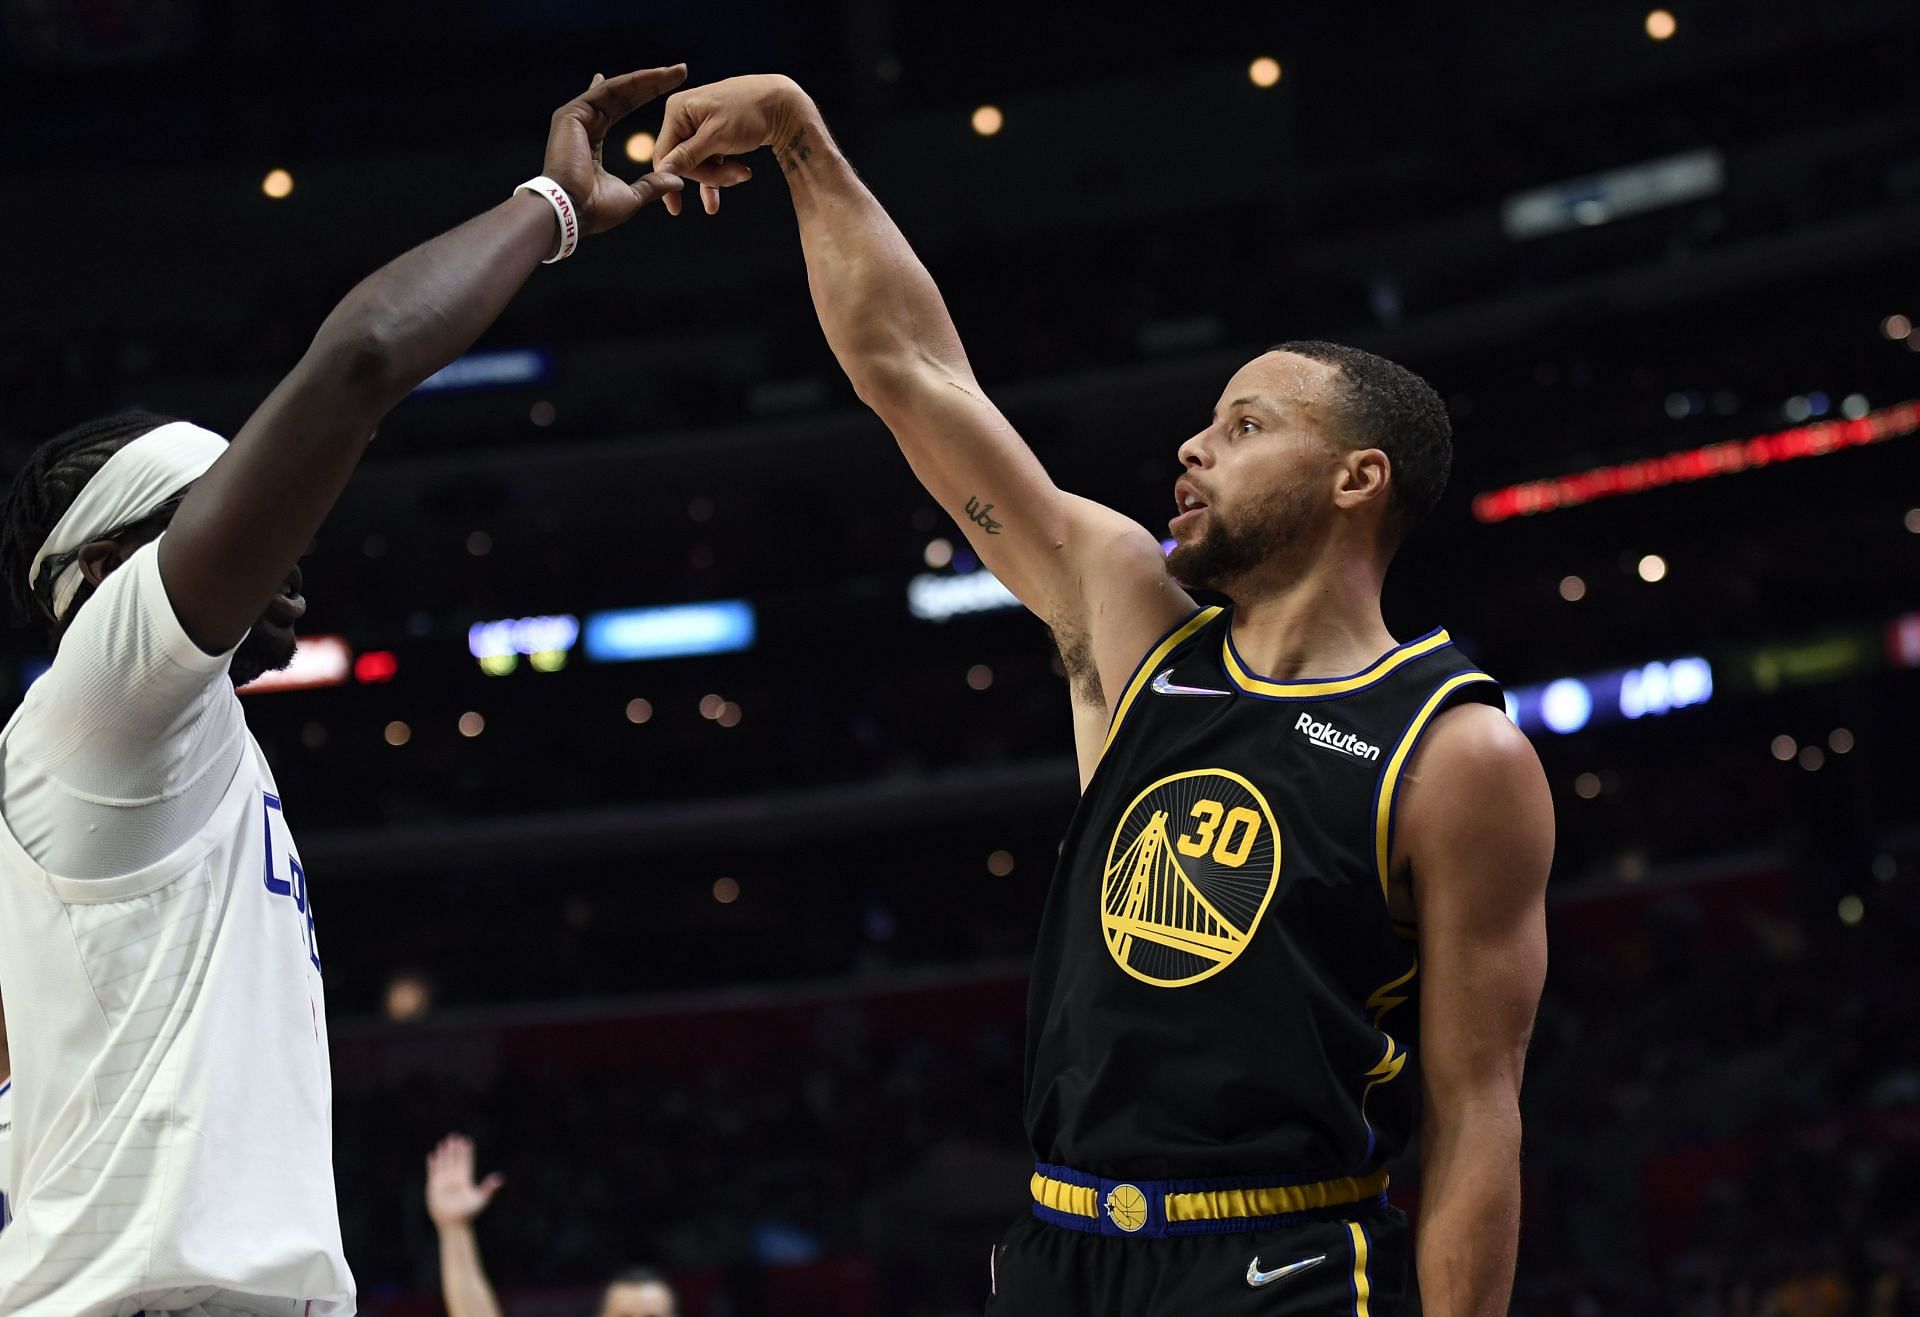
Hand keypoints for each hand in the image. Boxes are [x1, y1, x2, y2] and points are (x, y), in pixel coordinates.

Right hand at [425, 1134, 503, 1228]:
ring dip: (444, 1154)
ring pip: (444, 1164)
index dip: (466, 1153)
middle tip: (455, 1136)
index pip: (466, 1163)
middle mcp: (455, 1179)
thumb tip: (499, 1178)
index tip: (467, 1141)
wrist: (453, 1223)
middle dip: (455, 1149)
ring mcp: (444, 1182)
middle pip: (455, 1161)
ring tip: (444, 1142)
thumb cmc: (468, 1213)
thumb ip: (488, 1188)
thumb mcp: (480, 1199)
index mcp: (466, 1180)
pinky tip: (432, 1155)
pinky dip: (432, 1164)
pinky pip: (433, 1172)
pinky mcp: (434, 1187)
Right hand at [543, 65, 698, 236]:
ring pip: (617, 90)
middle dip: (652, 83)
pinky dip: (632, 83)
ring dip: (647, 79)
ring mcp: (575, 118)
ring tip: (674, 72)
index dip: (645, 98)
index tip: (669, 90)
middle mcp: (583, 125)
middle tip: (680, 71)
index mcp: (593, 143)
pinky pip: (607, 92)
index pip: (621, 112)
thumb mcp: (632, 196)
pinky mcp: (572, 114)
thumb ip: (652, 185)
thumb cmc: (595, 210)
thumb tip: (677, 181)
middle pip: (622, 97)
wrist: (571, 212)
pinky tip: (654, 76)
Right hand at [652, 74, 811, 215]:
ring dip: (719, 176)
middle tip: (737, 176)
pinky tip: (726, 190)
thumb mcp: (716, 136)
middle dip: (708, 175)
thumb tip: (662, 172)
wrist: (782, 103)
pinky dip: (720, 174)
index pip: (665, 154)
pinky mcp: (712, 135)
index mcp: (677, 110)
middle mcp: (684, 116)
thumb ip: (688, 156)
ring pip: (698, 165)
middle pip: (683, 162)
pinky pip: (709, 161)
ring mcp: (698, 126)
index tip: (675, 207)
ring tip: (744, 175)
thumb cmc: (749, 113)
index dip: (670, 180)